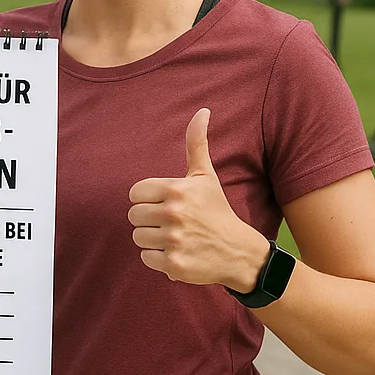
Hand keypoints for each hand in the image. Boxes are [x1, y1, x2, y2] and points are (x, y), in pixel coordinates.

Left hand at [128, 108, 267, 291]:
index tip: (165, 203)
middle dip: (149, 219)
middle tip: (173, 222)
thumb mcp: (205, 176)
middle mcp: (174, 214)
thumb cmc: (216, 210)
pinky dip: (158, 258)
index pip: (135, 193)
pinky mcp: (173, 264)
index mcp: (176, 190)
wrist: (240, 253)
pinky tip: (178, 252)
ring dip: (153, 239)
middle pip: (134, 215)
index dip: (147, 199)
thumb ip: (196, 144)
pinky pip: (146, 257)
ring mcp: (174, 240)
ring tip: (176, 237)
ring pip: (138, 236)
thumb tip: (202, 110)